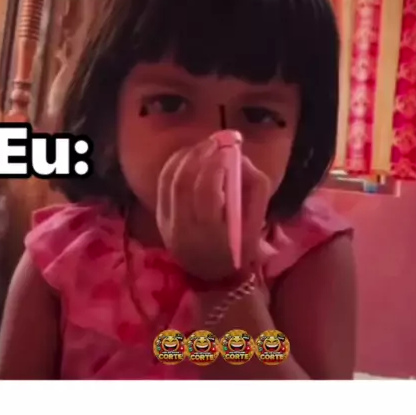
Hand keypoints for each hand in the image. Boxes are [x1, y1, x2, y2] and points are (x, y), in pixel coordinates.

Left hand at [156, 137, 270, 281]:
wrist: (212, 273)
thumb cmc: (239, 246)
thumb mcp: (256, 222)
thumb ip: (254, 188)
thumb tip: (238, 156)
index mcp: (212, 235)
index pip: (207, 194)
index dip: (215, 167)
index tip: (227, 150)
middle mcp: (184, 230)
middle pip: (185, 183)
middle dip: (199, 155)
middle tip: (215, 141)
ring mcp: (168, 223)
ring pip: (171, 180)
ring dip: (187, 156)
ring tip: (204, 146)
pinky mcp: (159, 217)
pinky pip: (163, 183)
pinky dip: (175, 164)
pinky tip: (189, 155)